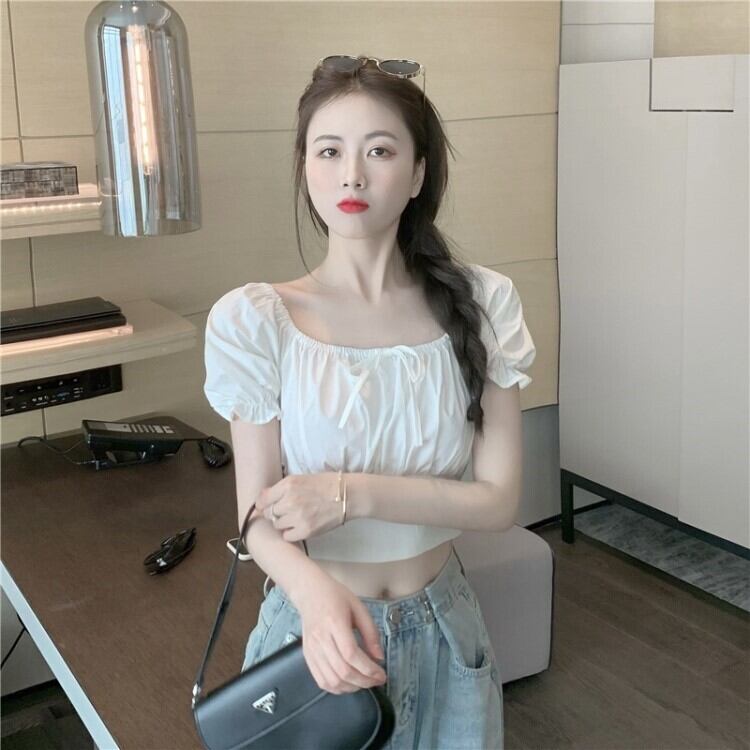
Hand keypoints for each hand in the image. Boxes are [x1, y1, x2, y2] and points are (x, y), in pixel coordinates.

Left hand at [250, 472, 344, 542]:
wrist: (347, 495)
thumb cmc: (326, 485)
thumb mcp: (301, 479)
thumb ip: (281, 489)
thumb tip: (262, 499)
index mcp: (288, 485)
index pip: (262, 500)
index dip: (263, 505)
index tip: (265, 507)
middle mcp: (290, 500)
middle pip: (269, 513)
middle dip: (275, 513)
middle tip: (286, 511)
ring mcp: (298, 517)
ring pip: (278, 525)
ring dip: (284, 523)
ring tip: (297, 517)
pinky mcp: (306, 530)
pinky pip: (287, 536)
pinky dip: (291, 533)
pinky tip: (300, 526)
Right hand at [292, 570, 386, 693]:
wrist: (309, 592)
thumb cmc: (335, 596)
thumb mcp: (359, 608)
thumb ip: (371, 633)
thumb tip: (379, 658)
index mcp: (334, 622)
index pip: (351, 654)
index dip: (369, 669)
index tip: (381, 674)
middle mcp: (321, 639)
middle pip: (342, 671)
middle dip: (364, 681)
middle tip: (376, 680)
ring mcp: (312, 649)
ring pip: (331, 680)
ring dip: (351, 687)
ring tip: (364, 682)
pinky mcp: (307, 656)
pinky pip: (321, 680)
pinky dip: (337, 688)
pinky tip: (348, 683)